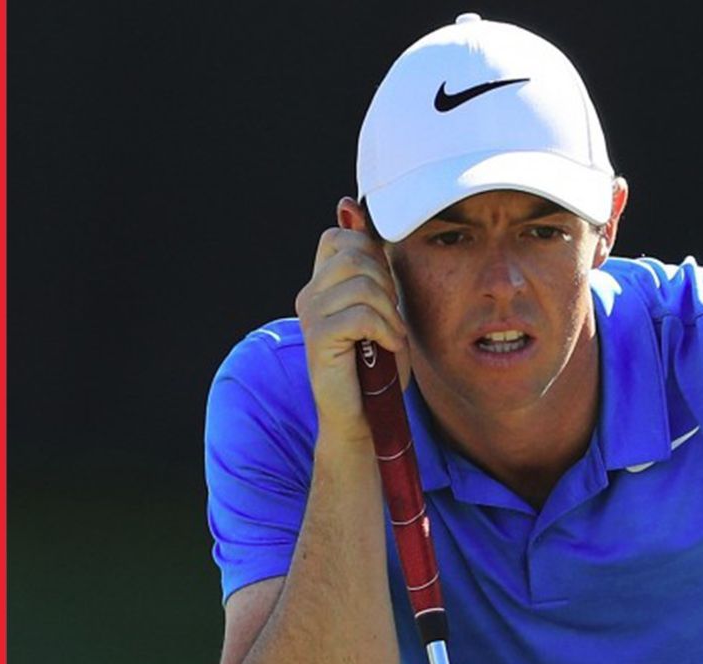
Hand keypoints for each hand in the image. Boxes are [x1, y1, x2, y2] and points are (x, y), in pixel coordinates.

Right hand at [294, 200, 408, 438]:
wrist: (364, 417)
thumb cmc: (378, 369)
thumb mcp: (383, 312)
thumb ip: (373, 270)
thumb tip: (351, 208)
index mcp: (321, 285)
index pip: (340, 238)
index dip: (372, 255)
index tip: (386, 291)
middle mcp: (310, 296)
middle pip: (354, 255)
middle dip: (386, 282)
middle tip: (392, 316)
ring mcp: (311, 316)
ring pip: (361, 284)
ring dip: (389, 310)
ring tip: (392, 336)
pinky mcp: (319, 339)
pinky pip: (360, 315)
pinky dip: (385, 329)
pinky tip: (389, 347)